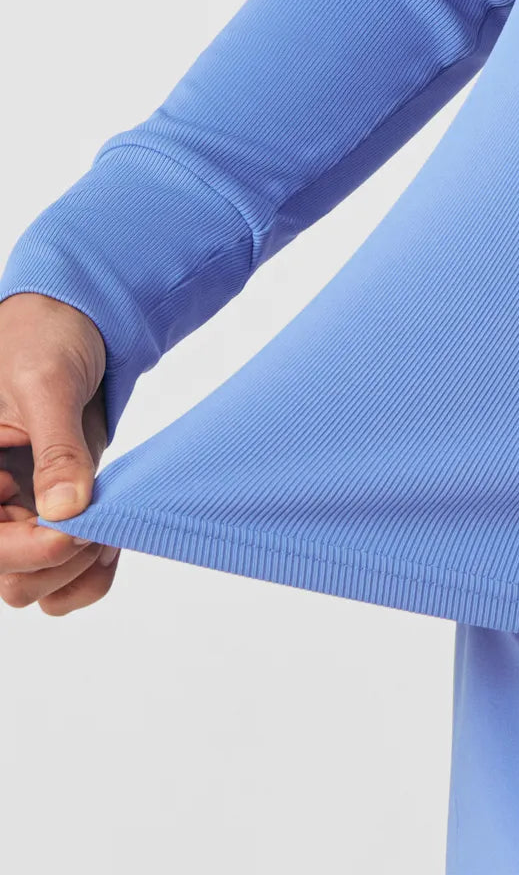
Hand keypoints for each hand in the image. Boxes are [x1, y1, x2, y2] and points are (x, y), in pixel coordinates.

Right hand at [0, 292, 119, 613]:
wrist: (75, 323)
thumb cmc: (44, 337)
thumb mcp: (47, 384)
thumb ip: (56, 448)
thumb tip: (65, 510)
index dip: (29, 549)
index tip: (78, 528)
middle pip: (12, 579)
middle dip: (61, 561)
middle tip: (100, 522)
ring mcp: (19, 511)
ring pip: (37, 586)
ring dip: (80, 571)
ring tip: (111, 527)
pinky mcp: (53, 513)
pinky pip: (66, 572)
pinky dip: (93, 569)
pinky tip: (115, 538)